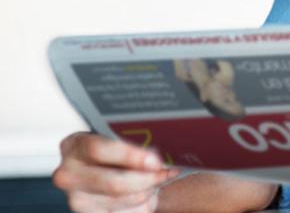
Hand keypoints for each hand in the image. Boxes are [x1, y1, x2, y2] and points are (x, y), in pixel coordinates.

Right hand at [52, 132, 180, 212]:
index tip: (155, 161)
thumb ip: (136, 145)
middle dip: (147, 179)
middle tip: (166, 172)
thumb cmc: (118, 151)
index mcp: (74, 145)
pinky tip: (148, 194)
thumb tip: (160, 160)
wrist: (108, 170)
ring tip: (157, 180)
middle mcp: (68, 174)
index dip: (131, 156)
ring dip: (148, 192)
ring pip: (123, 200)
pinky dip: (143, 205)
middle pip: (113, 183)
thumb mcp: (121, 138)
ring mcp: (76, 199)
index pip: (99, 150)